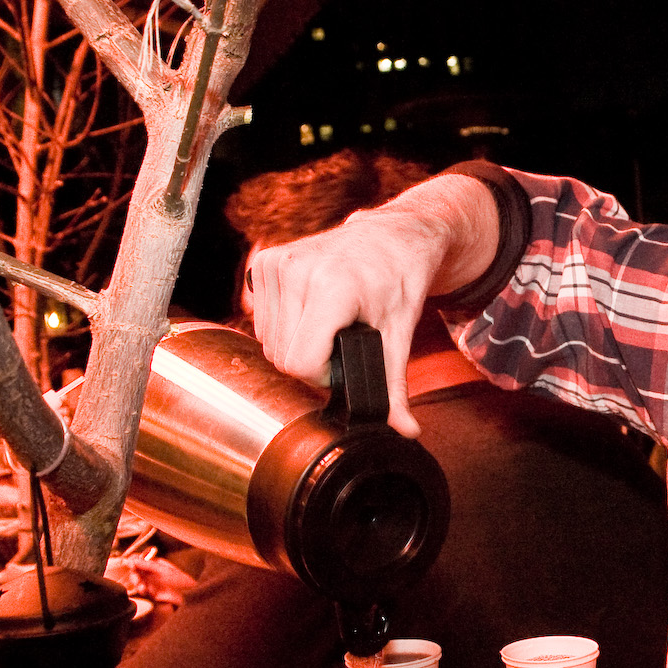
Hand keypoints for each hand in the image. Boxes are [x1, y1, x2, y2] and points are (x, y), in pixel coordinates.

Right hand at [105, 555, 198, 605]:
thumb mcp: (164, 570)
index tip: (130, 563)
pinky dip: (141, 590)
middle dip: (134, 574)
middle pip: (136, 571)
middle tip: (137, 578)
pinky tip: (144, 590)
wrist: (188, 595)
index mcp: (155, 563)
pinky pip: (141, 590)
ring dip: (137, 583)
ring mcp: (150, 582)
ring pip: (137, 580)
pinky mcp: (151, 592)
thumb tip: (133, 559)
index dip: (133, 561)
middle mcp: (151, 572)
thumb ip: (148, 565)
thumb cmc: (180, 580)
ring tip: (142, 587)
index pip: (140, 560)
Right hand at [245, 173, 500, 437]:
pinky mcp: (264, 260)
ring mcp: (277, 262)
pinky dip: (284, 325)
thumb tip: (406, 430)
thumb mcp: (400, 334)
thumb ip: (395, 386)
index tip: (346, 359)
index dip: (324, 375)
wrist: (392, 236)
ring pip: (268, 341)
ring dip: (296, 344)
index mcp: (332, 287)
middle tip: (342, 341)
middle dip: (312, 361)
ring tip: (330, 323)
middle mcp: (298, 270)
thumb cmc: (399, 280)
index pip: (301, 363)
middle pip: (283, 357)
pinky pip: (261, 319)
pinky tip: (310, 311)